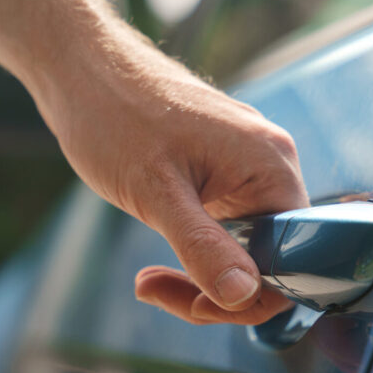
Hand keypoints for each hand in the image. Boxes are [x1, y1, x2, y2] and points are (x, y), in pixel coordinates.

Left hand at [36, 45, 307, 324]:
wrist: (80, 68)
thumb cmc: (115, 119)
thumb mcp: (157, 194)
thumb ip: (203, 248)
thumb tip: (242, 296)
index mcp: (272, 165)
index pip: (293, 260)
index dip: (248, 296)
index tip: (192, 304)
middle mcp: (271, 164)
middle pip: (270, 259)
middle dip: (216, 290)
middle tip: (154, 290)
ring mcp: (247, 166)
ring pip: (246, 248)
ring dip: (200, 274)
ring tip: (146, 280)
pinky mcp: (222, 170)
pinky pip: (227, 228)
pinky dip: (195, 250)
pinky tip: (157, 260)